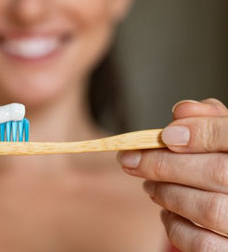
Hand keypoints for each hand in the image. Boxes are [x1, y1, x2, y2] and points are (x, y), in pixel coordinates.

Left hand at [117, 98, 227, 250]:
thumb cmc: (226, 164)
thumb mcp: (223, 138)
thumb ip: (207, 121)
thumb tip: (181, 110)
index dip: (200, 132)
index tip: (164, 135)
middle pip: (218, 172)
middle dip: (164, 164)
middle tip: (130, 160)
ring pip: (208, 209)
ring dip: (167, 193)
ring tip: (149, 185)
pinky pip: (202, 243)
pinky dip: (175, 226)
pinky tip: (167, 212)